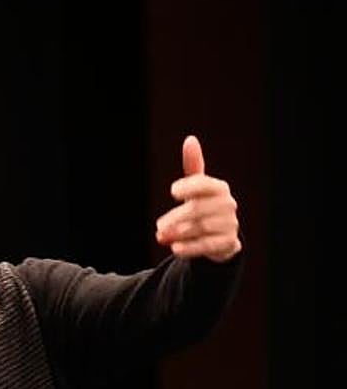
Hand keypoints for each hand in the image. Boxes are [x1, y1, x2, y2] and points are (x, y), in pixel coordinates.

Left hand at [155, 135, 240, 261]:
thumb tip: (190, 140)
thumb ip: (193, 166)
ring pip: (200, 227)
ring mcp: (230, 224)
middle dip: (176, 218)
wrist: (219, 237)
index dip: (189, 186)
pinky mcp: (228, 243)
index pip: (204, 184)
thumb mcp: (197, 188)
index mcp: (219, 188)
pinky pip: (207, 245)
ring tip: (162, 237)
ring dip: (179, 233)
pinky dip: (190, 247)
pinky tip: (175, 248)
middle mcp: (228, 205)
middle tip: (159, 226)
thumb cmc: (203, 206)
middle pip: (198, 209)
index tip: (173, 191)